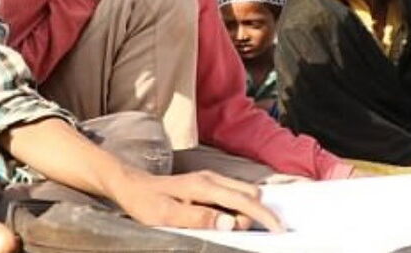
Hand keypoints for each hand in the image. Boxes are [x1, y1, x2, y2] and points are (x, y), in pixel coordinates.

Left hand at [107, 168, 283, 232]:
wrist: (131, 185)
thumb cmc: (146, 202)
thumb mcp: (167, 216)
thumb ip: (199, 219)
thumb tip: (229, 224)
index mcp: (204, 185)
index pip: (243, 200)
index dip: (264, 216)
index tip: (279, 230)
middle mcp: (211, 178)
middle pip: (250, 193)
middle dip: (254, 214)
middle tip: (236, 233)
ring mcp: (210, 178)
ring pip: (243, 192)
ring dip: (245, 211)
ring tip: (225, 227)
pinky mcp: (207, 183)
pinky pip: (233, 193)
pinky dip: (238, 207)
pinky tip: (226, 219)